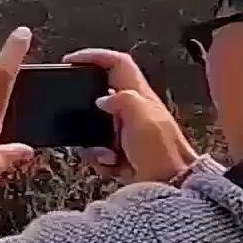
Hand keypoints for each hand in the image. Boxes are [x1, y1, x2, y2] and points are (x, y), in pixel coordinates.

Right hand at [64, 48, 197, 184]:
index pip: (116, 63)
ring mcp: (128, 132)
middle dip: (86, 109)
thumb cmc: (162, 152)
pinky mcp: (123, 152)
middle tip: (77, 116)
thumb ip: (121, 100)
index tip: (71, 61)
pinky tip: (111, 164)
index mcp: (140, 95)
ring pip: (95, 126)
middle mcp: (134, 110)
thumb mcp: (141, 118)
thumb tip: (101, 99)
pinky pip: (98, 149)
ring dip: (93, 141)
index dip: (94, 56)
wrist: (172, 186)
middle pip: (100, 95)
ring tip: (105, 153)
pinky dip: (99, 158)